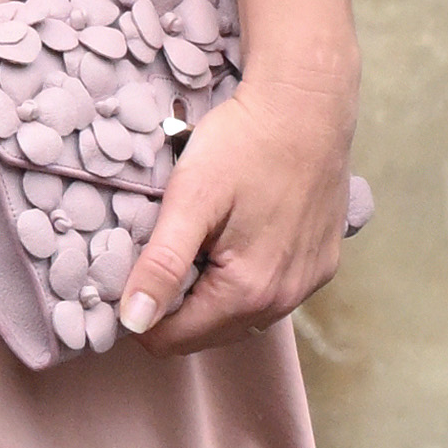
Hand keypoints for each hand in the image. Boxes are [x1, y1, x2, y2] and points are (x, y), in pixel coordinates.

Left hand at [123, 51, 356, 353]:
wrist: (307, 106)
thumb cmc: (243, 145)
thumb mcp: (190, 198)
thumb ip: (161, 264)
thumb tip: (132, 323)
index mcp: (247, 293)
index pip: (173, 340)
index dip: (139, 314)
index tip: (126, 272)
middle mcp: (284, 301)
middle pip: (207, 330)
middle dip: (175, 302)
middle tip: (157, 247)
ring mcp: (308, 284)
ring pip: (240, 314)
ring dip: (209, 290)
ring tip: (194, 237)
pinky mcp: (322, 264)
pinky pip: (272, 290)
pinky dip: (244, 275)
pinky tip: (233, 234)